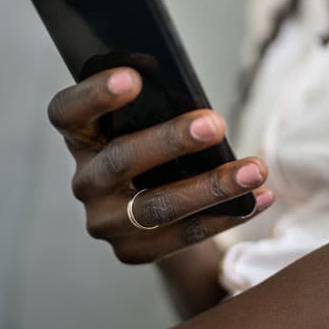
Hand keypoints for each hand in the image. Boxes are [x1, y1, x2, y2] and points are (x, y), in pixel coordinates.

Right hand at [47, 66, 272, 263]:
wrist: (158, 209)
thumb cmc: (159, 148)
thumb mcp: (153, 123)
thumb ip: (161, 109)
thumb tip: (199, 104)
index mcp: (82, 137)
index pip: (68, 112)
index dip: (95, 95)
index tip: (133, 77)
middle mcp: (85, 181)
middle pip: (120, 160)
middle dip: (171, 141)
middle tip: (214, 124)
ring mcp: (105, 221)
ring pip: (158, 206)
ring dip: (212, 186)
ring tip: (255, 169)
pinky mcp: (134, 250)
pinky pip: (186, 234)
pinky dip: (229, 214)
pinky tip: (261, 197)